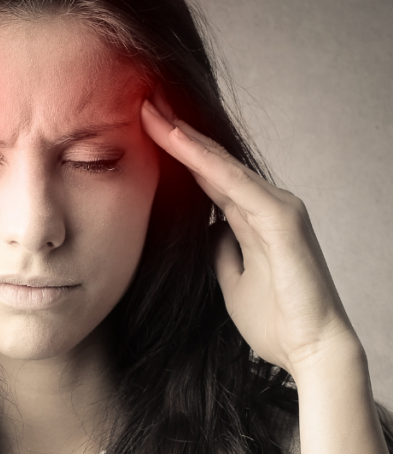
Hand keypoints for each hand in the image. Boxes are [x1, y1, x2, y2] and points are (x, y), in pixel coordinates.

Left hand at [141, 96, 359, 376]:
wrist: (311, 351)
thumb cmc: (277, 321)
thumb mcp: (231, 281)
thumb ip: (219, 251)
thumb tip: (202, 231)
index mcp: (255, 219)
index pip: (209, 178)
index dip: (177, 154)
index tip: (141, 130)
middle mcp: (268, 205)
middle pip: (214, 163)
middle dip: (177, 133)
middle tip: (142, 102)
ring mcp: (278, 209)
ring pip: (223, 166)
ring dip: (186, 139)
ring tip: (152, 112)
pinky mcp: (283, 221)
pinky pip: (238, 186)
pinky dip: (208, 164)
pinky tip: (180, 144)